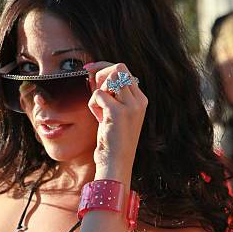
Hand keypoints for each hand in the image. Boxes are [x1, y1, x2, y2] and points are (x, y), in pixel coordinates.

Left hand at [85, 61, 147, 176]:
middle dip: (102, 75)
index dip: (105, 69)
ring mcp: (130, 106)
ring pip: (111, 77)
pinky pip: (98, 94)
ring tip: (100, 109)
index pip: (124, 71)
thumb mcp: (115, 115)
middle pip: (119, 68)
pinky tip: (99, 119)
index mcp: (141, 100)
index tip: (91, 71)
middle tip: (95, 92)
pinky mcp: (118, 113)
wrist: (116, 163)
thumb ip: (111, 96)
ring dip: (99, 91)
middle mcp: (139, 101)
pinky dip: (93, 104)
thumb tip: (95, 74)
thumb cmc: (112, 141)